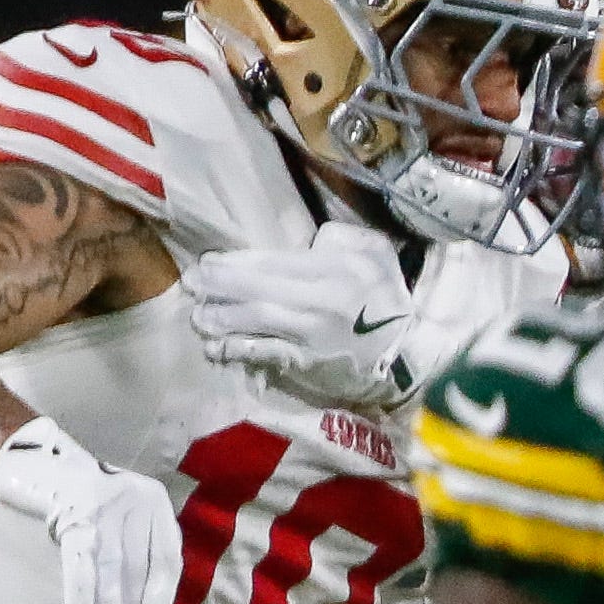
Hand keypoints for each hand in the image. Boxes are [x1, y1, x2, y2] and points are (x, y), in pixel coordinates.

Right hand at [0, 418, 178, 603]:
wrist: (33, 457)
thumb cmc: (79, 494)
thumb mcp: (123, 510)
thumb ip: (137, 545)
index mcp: (154, 502)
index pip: (167, 560)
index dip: (160, 599)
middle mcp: (135, 501)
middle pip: (137, 570)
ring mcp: (103, 505)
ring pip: (111, 569)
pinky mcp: (72, 510)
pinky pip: (80, 559)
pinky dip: (81, 589)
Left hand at [189, 223, 418, 412]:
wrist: (413, 354)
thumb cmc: (390, 302)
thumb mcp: (377, 257)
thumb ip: (345, 240)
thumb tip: (314, 239)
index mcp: (334, 270)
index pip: (272, 261)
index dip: (234, 262)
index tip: (207, 262)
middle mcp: (319, 301)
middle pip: (256, 289)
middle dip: (218, 286)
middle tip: (191, 284)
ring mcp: (312, 335)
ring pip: (255, 320)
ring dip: (220, 318)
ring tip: (198, 316)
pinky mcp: (309, 363)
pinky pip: (265, 353)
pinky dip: (237, 350)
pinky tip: (216, 347)